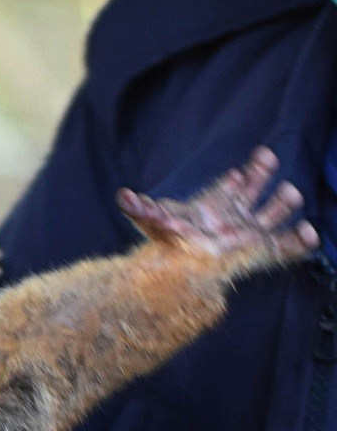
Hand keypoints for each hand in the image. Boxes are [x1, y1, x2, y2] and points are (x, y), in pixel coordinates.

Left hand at [118, 146, 317, 267]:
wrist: (183, 273)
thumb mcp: (155, 224)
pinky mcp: (261, 253)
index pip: (225, 189)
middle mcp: (234, 215)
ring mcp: (249, 233)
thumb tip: (122, 196)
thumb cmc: (169, 245)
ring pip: (271, 214)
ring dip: (281, 203)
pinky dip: (298, 242)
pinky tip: (308, 235)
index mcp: (212, 205)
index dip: (234, 181)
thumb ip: (142, 210)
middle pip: (252, 192)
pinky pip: (284, 247)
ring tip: (291, 193)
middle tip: (268, 158)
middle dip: (260, 177)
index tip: (243, 170)